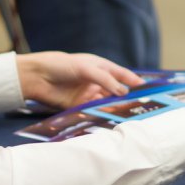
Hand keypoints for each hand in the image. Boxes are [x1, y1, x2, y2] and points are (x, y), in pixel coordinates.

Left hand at [16, 51, 142, 108]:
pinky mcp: (79, 106)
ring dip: (114, 107)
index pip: (122, 75)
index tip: (147, 88)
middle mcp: (97, 81)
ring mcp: (88, 94)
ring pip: (106, 102)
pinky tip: (108, 118)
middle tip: (140, 105)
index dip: (134, 81)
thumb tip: (124, 92)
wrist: (37, 77)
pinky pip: (94, 111)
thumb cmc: (62, 65)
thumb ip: (106, 80)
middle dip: (126, 98)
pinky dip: (101, 114)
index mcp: (100, 67)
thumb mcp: (87, 68)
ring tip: (126, 114)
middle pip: (116, 91)